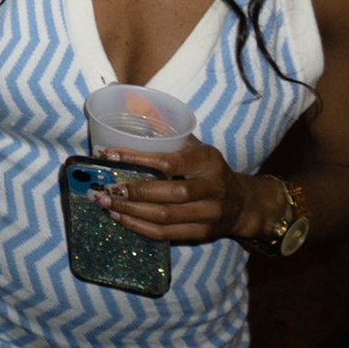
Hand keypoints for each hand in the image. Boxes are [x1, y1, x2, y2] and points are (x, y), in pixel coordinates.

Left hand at [92, 142, 262, 244]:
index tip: (109, 155)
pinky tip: (120, 218)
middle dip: (133, 192)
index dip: (137, 159)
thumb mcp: (196, 148)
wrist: (242, 204)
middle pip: (169, 194)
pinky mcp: (201, 234)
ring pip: (164, 217)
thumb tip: (126, 113)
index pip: (169, 161)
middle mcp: (212, 189)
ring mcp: (208, 215)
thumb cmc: (208, 170)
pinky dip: (139, 227)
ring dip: (131, 212)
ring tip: (106, 204)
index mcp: (208, 161)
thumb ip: (166, 137)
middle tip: (106, 189)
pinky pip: (165, 234)